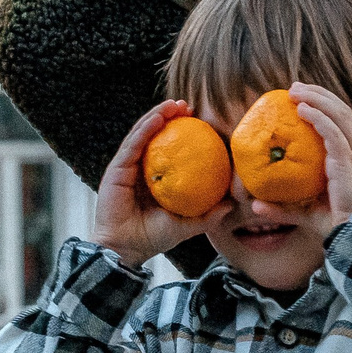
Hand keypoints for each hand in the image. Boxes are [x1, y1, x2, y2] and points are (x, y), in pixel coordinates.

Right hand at [92, 102, 223, 269]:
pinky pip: (133, 144)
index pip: (169, 148)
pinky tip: (157, 118)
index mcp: (155, 177)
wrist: (125, 247)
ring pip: (142, 133)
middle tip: (187, 106)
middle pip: (154, 135)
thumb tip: (233, 203)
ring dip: (157, 115)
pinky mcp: (117, 168)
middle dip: (170, 116)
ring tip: (173, 105)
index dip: (183, 132)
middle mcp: (140, 167)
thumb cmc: (153, 238)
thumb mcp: (187, 225)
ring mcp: (127, 166)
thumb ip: (208, 216)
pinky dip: (145, 129)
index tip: (201, 121)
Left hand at [291, 84, 351, 224]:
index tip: (302, 98)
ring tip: (295, 91)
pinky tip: (302, 110)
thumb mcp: (305, 213)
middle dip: (319, 95)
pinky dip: (318, 118)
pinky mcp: (350, 163)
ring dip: (317, 99)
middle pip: (342, 111)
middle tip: (294, 88)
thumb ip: (282, 208)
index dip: (325, 106)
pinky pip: (334, 134)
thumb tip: (255, 206)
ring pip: (340, 116)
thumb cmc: (336, 226)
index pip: (343, 122)